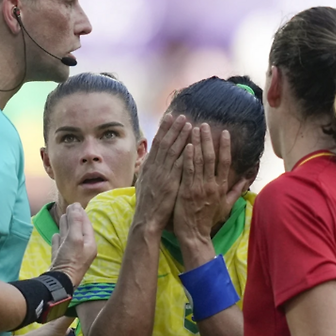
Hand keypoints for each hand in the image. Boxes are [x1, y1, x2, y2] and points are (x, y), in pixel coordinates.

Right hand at [51, 203, 96, 286]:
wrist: (58, 282)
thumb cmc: (70, 260)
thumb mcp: (75, 238)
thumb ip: (76, 222)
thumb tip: (76, 206)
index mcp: (89, 245)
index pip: (86, 225)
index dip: (81, 214)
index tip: (76, 204)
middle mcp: (82, 250)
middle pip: (78, 231)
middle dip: (74, 219)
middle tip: (70, 208)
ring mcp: (70, 256)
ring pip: (69, 238)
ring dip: (66, 227)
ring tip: (63, 217)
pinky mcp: (60, 261)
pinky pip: (60, 247)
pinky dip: (59, 240)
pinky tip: (56, 235)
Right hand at [134, 114, 191, 231]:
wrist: (146, 220)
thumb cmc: (147, 204)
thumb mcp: (143, 183)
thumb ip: (147, 169)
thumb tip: (149, 158)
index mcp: (148, 167)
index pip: (157, 143)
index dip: (164, 129)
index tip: (170, 118)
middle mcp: (155, 168)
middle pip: (165, 143)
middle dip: (173, 128)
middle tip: (181, 115)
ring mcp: (163, 174)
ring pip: (172, 151)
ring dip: (181, 136)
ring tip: (189, 124)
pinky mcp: (171, 183)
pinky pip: (179, 165)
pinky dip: (185, 154)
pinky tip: (192, 144)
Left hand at [173, 124, 246, 247]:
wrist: (194, 233)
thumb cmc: (208, 219)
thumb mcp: (226, 205)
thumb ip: (236, 190)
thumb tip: (246, 178)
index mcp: (221, 186)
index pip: (224, 162)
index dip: (225, 146)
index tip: (224, 132)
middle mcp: (211, 185)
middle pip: (211, 157)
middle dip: (208, 139)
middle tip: (205, 124)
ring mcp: (199, 187)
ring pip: (199, 161)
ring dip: (197, 143)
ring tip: (194, 128)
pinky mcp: (186, 190)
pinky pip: (188, 171)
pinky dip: (188, 158)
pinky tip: (187, 145)